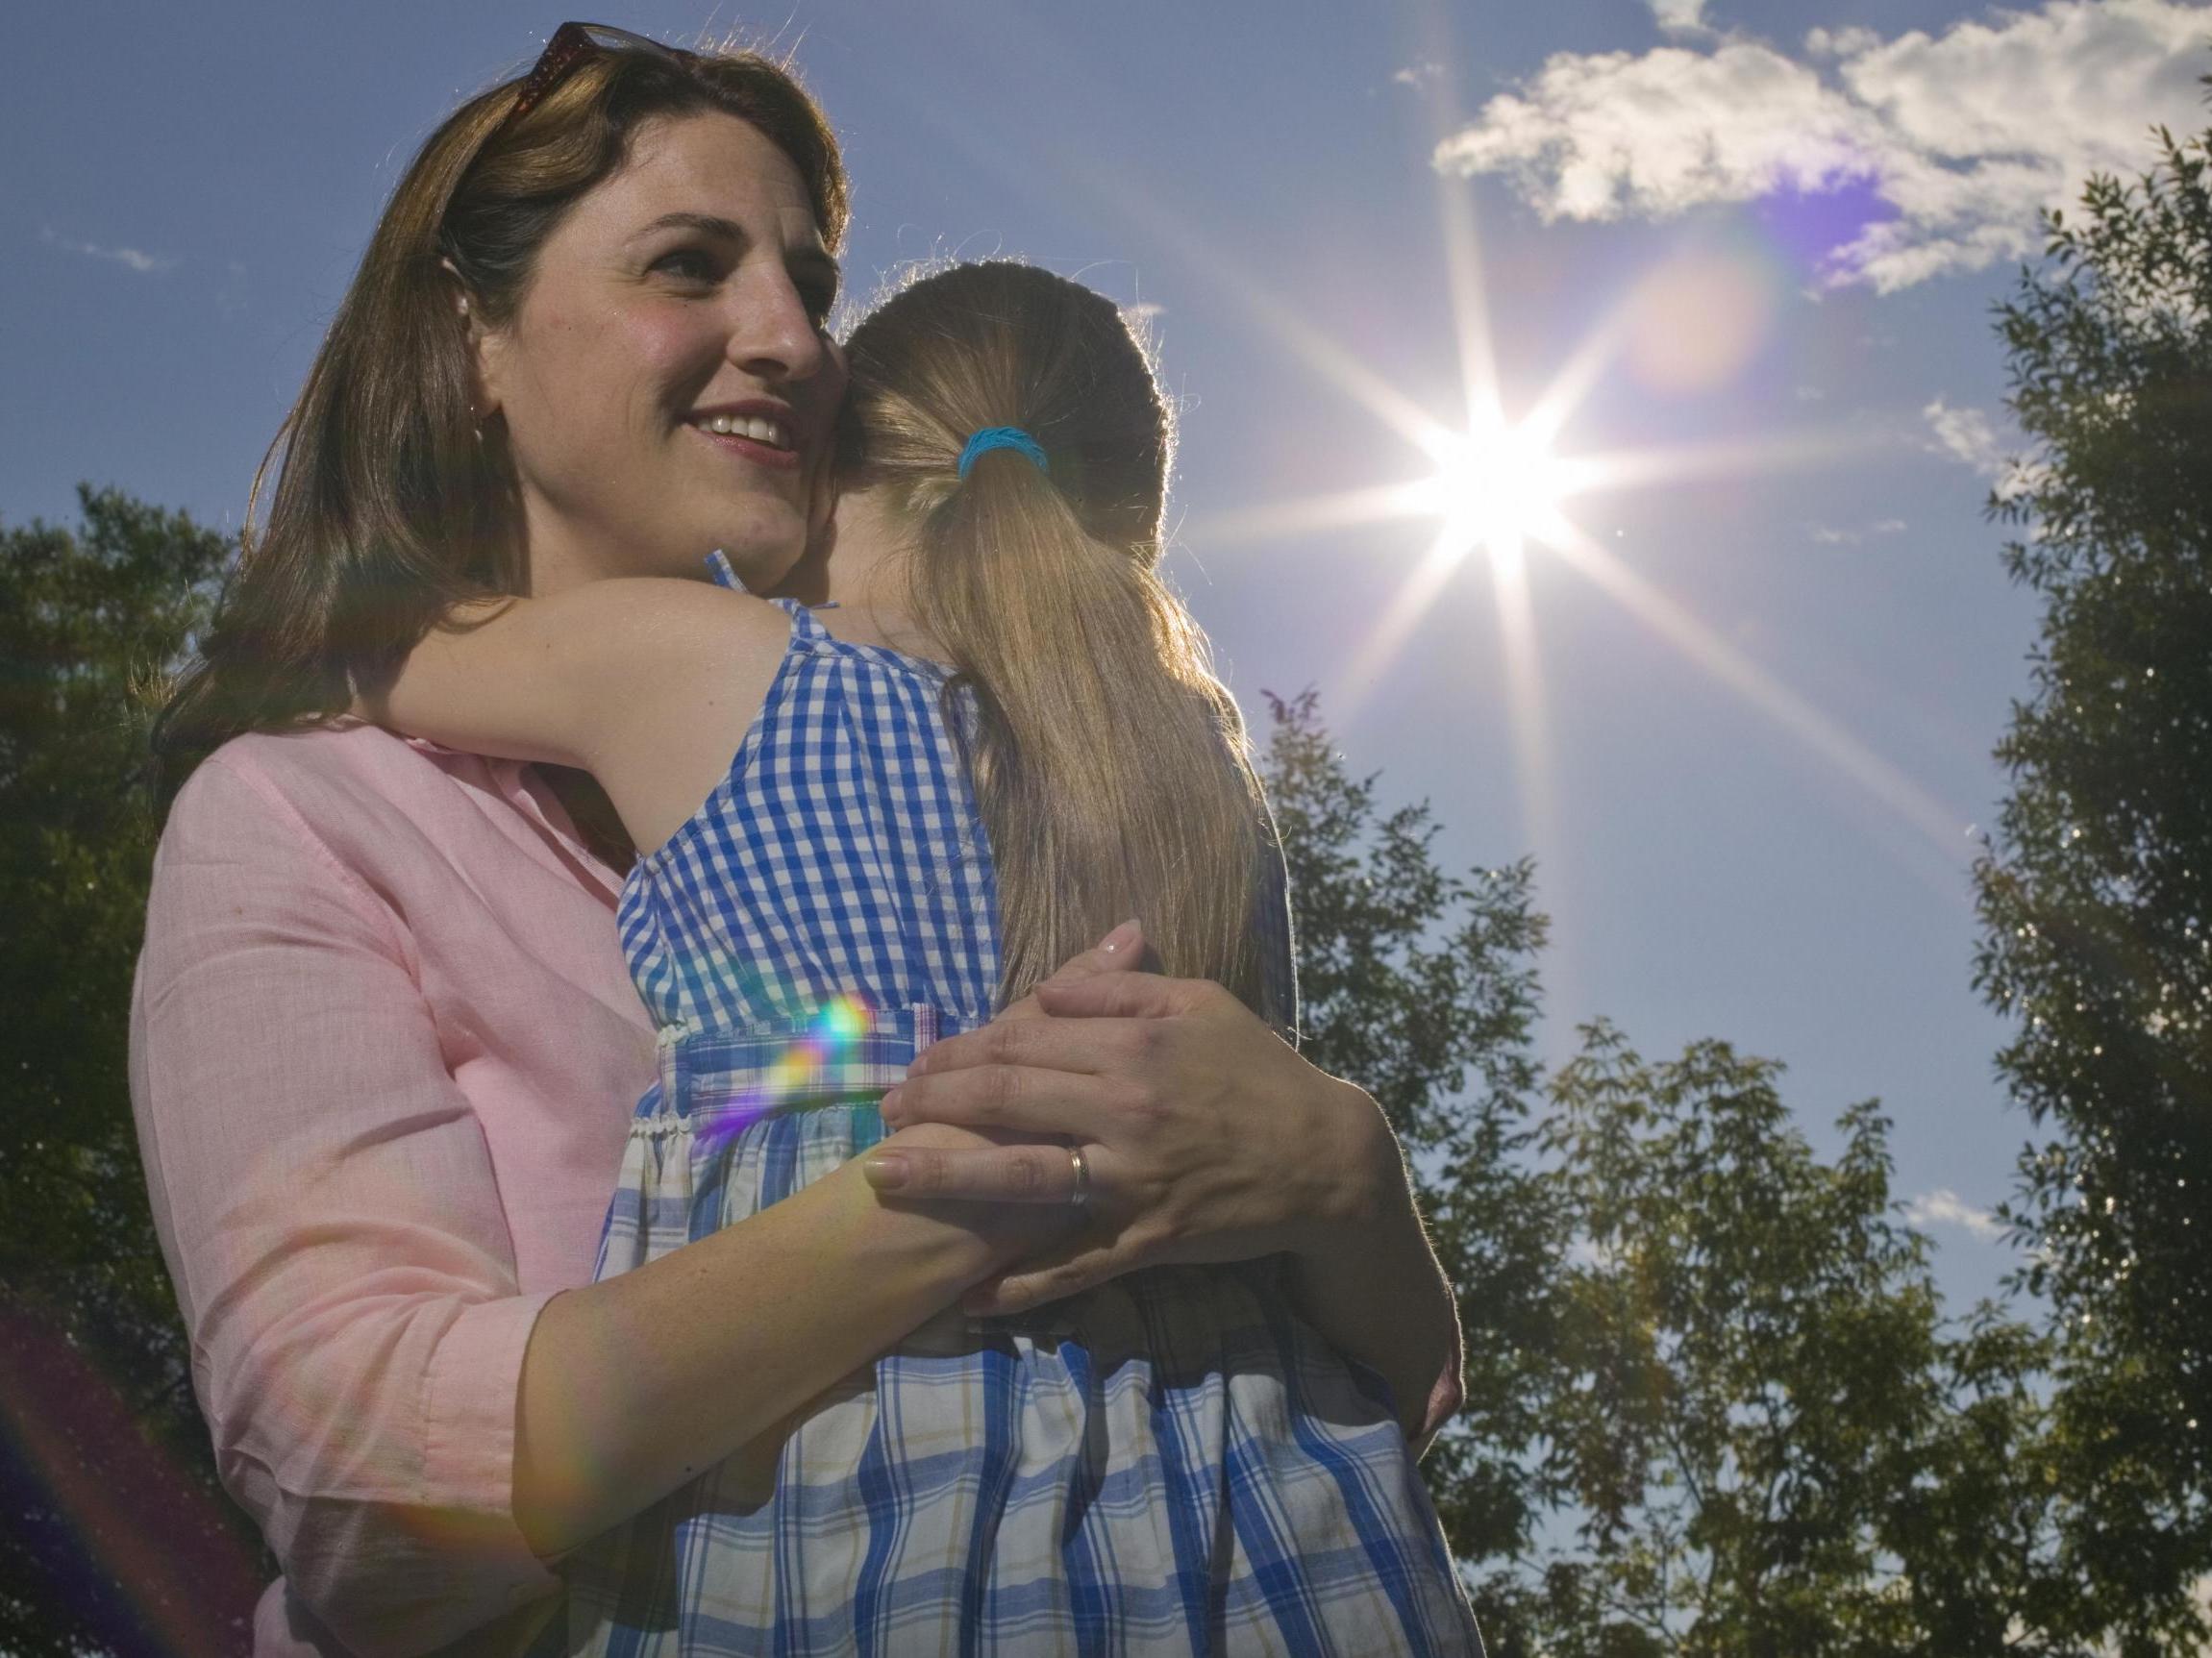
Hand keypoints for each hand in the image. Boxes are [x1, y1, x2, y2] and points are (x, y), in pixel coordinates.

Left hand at [871, 927, 1396, 1315]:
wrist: (1328, 1161)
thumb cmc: (1260, 1073)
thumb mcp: (1201, 1004)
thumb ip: (1119, 987)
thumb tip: (1045, 986)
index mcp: (1135, 1044)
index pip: (1023, 1038)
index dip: (961, 1049)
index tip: (919, 1060)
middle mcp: (1126, 1106)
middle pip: (1005, 1097)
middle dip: (933, 1102)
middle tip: (885, 1110)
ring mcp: (1135, 1177)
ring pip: (1021, 1176)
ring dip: (945, 1177)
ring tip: (885, 1178)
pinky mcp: (1149, 1237)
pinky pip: (1075, 1265)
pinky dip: (1022, 1283)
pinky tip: (973, 1292)